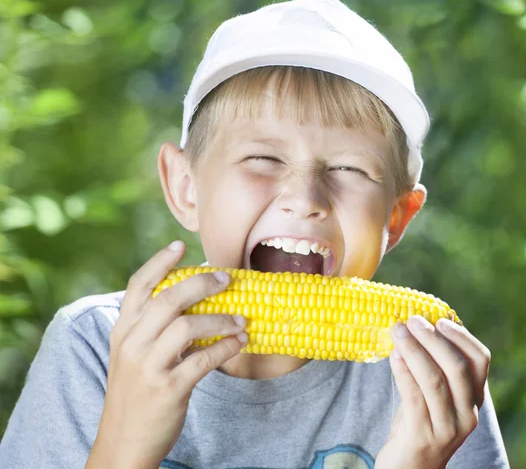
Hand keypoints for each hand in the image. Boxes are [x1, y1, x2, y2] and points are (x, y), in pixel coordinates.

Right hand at [88, 241, 247, 467]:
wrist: (124, 442)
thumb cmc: (135, 391)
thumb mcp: (133, 355)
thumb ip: (153, 328)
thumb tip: (195, 300)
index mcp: (122, 330)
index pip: (139, 285)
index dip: (159, 262)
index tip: (180, 245)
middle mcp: (132, 344)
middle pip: (168, 299)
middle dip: (202, 283)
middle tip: (226, 279)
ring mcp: (149, 367)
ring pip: (188, 326)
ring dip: (221, 319)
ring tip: (241, 319)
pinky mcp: (168, 389)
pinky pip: (204, 359)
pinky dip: (227, 347)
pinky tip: (240, 342)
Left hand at [375, 315, 490, 468]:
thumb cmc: (418, 424)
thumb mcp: (432, 394)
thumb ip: (433, 366)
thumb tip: (418, 324)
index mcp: (473, 398)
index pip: (480, 360)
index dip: (461, 336)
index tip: (439, 318)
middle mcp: (467, 414)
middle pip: (457, 367)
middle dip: (433, 338)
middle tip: (411, 319)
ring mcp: (448, 428)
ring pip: (435, 380)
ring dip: (415, 350)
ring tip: (398, 330)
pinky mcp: (423, 437)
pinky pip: (415, 397)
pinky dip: (404, 371)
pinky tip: (393, 355)